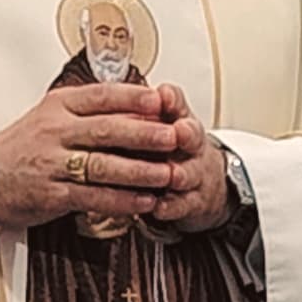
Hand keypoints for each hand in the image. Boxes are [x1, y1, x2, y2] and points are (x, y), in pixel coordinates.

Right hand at [0, 83, 179, 231]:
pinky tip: (143, 202)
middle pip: (107, 130)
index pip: (102, 96)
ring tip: (167, 174)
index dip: (134, 98)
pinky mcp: (51, 194)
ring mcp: (52, 163)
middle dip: (145, 134)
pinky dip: (121, 200)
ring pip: (103, 166)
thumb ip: (91, 108)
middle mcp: (55, 131)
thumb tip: (140, 102)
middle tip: (174, 137)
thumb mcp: (53, 115)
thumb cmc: (26, 146)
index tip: (162, 100)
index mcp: (59, 105)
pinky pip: (92, 197)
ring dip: (139, 172)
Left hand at [146, 87, 229, 232]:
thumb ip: (137, 112)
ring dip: (179, 172)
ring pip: (188, 172)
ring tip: (172, 174)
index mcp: (177, 121)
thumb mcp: (157, 126)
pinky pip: (183, 205)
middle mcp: (189, 145)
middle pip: (191, 135)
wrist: (202, 183)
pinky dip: (171, 206)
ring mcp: (192, 174)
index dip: (172, 100)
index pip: (177, 104)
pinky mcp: (192, 202)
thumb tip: (100, 94)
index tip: (164, 95)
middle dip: (185, 132)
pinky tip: (160, 207)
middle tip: (178, 131)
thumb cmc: (169, 149)